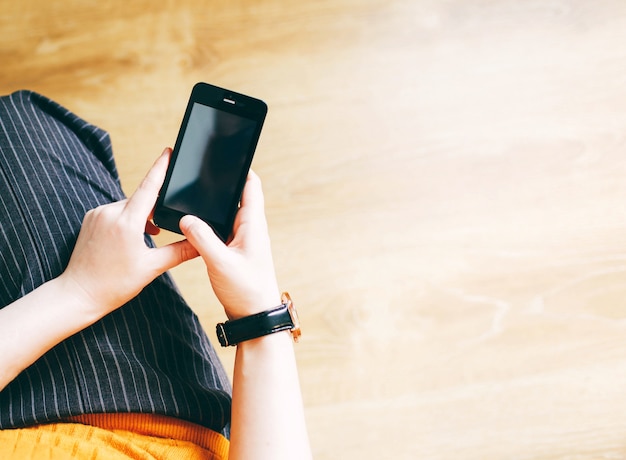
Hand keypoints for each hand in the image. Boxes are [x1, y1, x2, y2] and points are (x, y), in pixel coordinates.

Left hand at [60, 148, 198, 315]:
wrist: (79, 294)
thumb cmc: (114, 284)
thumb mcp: (152, 268)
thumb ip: (180, 251)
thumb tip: (201, 244)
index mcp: (127, 223)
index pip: (149, 187)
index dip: (161, 168)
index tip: (169, 152)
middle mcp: (109, 213)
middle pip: (141, 200)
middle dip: (155, 210)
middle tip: (161, 230)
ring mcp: (97, 215)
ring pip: (128, 207)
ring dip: (140, 218)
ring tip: (144, 241)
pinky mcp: (90, 219)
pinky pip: (115, 212)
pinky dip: (127, 220)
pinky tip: (130, 240)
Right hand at [179, 171, 280, 319]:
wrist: (254, 316)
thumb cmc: (245, 289)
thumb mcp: (220, 262)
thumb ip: (202, 238)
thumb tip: (186, 217)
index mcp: (253, 224)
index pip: (251, 186)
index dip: (241, 168)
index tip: (226, 154)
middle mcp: (249, 228)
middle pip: (236, 196)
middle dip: (220, 184)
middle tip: (199, 172)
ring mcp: (242, 239)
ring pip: (226, 214)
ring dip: (213, 205)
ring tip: (192, 195)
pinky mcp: (234, 250)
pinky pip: (220, 229)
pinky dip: (208, 223)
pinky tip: (193, 224)